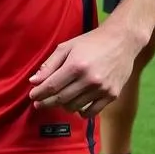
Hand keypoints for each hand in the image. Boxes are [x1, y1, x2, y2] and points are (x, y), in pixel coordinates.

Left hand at [28, 23, 143, 117]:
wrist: (121, 41)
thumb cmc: (91, 42)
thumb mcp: (66, 47)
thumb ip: (49, 65)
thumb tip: (34, 81)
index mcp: (76, 66)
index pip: (51, 86)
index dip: (39, 94)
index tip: (32, 96)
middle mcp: (90, 79)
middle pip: (61, 99)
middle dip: (46, 103)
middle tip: (39, 103)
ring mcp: (102, 89)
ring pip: (74, 107)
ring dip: (62, 106)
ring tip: (59, 100)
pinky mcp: (112, 95)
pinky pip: (92, 112)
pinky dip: (81, 112)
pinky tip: (76, 105)